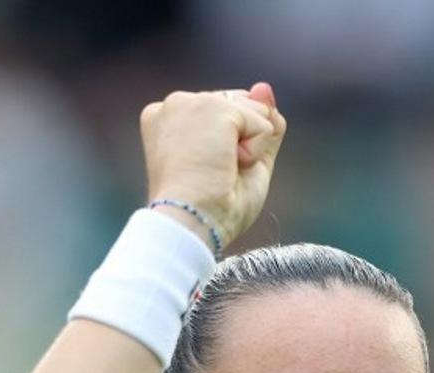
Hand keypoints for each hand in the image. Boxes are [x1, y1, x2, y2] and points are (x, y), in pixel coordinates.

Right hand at [141, 83, 286, 250]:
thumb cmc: (210, 209)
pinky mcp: (212, 106)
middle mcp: (175, 104)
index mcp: (168, 120)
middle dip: (241, 146)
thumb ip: (257, 126)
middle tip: (212, 177)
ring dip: (248, 149)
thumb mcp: (242, 164)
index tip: (204, 176)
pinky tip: (228, 164)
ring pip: (253, 113)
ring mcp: (192, 101)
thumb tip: (265, 88)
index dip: (231, 148)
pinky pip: (262, 123)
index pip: (222, 115)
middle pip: (240, 109)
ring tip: (217, 171)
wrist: (191, 223)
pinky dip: (256, 151)